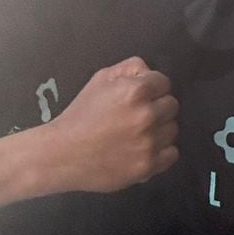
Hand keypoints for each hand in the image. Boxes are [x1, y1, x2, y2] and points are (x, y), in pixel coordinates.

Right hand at [40, 58, 178, 193]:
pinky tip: (145, 149)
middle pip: (171, 106)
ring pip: (172, 129)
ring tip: (138, 133)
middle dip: (157, 107)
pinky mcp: (147, 166)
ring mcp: (149, 143)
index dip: (152, 88)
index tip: (141, 97)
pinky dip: (162, 152)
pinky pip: (172, 154)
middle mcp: (146, 116)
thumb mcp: (100, 79)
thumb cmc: (79, 115)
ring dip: (160, 130)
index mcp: (136, 92)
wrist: (61, 155)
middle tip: (138, 116)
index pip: (164, 83)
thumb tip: (148, 71)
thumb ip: (129, 68)